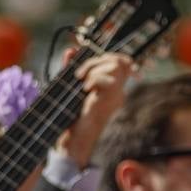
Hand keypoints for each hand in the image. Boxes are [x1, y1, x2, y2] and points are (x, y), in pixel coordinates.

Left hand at [57, 51, 137, 167]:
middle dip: (95, 60)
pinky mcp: (112, 99)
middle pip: (118, 59)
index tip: (88, 64)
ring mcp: (117, 95)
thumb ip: (71, 68)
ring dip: (93, 69)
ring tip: (81, 83)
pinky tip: (84, 90)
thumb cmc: (69, 118)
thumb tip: (71, 49)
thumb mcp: (69, 87)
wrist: (71, 140)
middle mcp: (118, 91)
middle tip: (79, 75)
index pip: (121, 62)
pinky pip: (107, 78)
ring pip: (115, 64)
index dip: (108, 56)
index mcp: (111, 88)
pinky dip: (92, 79)